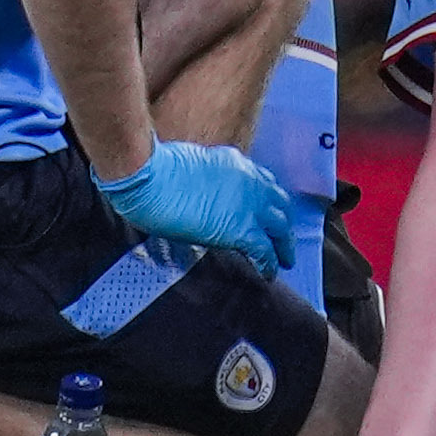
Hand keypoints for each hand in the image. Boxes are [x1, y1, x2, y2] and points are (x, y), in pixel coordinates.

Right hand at [94, 136, 294, 274]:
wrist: (151, 178)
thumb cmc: (158, 170)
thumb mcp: (195, 166)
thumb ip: (212, 180)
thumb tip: (210, 194)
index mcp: (235, 162)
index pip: (263, 182)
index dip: (268, 200)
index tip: (269, 210)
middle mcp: (249, 180)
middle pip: (279, 204)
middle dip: (283, 222)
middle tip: (283, 237)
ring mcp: (249, 205)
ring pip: (279, 227)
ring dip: (283, 244)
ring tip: (284, 259)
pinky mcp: (242, 230)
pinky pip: (264, 251)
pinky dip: (269, 263)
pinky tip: (268, 273)